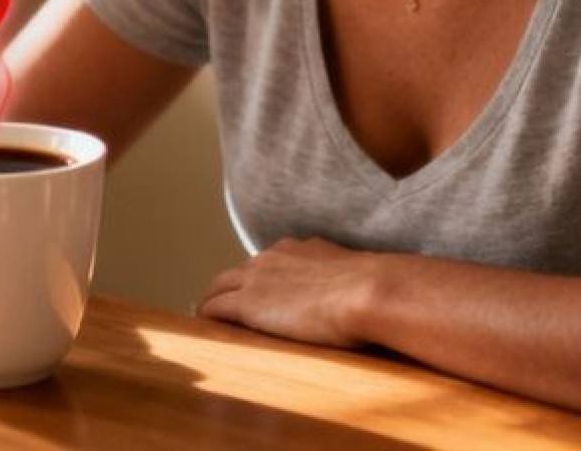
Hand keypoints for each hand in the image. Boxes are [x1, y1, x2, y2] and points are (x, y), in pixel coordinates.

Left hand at [197, 237, 376, 347]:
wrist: (368, 291)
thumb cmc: (374, 289)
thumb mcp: (355, 276)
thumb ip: (344, 280)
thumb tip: (357, 292)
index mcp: (298, 249)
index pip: (267, 263)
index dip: (259, 280)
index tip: (258, 295)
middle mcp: (273, 257)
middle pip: (236, 272)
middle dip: (228, 289)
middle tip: (222, 308)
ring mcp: (257, 278)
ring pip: (218, 287)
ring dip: (213, 302)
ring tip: (209, 320)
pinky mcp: (248, 303)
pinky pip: (214, 308)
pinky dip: (207, 317)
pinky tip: (205, 331)